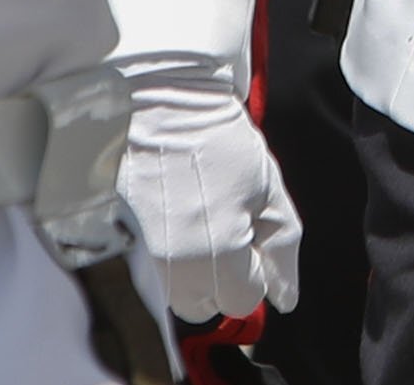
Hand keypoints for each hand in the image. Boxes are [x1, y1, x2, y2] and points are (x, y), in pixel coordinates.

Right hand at [116, 58, 300, 324]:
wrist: (164, 104)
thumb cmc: (223, 142)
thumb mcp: (270, 191)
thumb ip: (283, 249)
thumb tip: (285, 299)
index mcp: (220, 251)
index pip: (243, 300)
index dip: (256, 274)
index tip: (255, 239)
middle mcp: (178, 263)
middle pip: (204, 309)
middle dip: (223, 283)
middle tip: (232, 236)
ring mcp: (147, 253)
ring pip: (177, 293)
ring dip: (197, 273)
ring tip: (206, 223)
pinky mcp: (128, 238)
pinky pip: (157, 268)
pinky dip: (175, 255)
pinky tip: (183, 215)